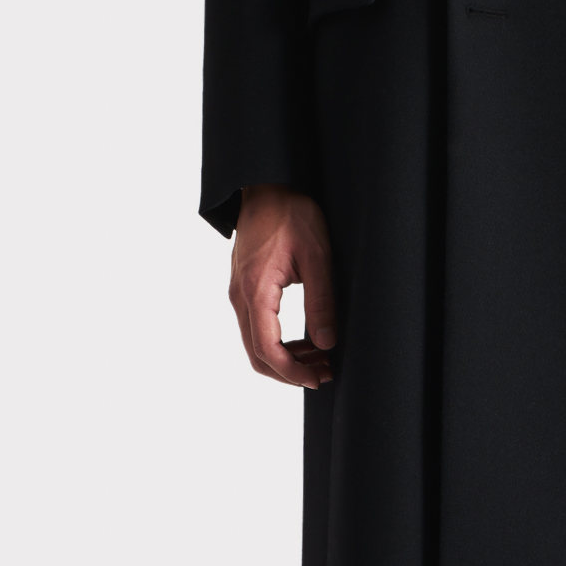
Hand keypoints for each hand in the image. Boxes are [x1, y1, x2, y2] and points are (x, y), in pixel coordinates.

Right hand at [229, 185, 336, 387]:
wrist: (267, 187)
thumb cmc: (292, 214)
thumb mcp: (318, 256)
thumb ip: (322, 301)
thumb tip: (327, 343)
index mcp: (256, 289)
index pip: (266, 348)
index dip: (292, 371)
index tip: (318, 378)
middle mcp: (240, 296)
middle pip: (256, 354)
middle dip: (290, 372)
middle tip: (324, 373)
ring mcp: (238, 293)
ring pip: (255, 344)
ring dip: (285, 359)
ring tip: (321, 358)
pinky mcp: (243, 290)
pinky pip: (255, 328)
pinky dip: (278, 343)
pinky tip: (306, 341)